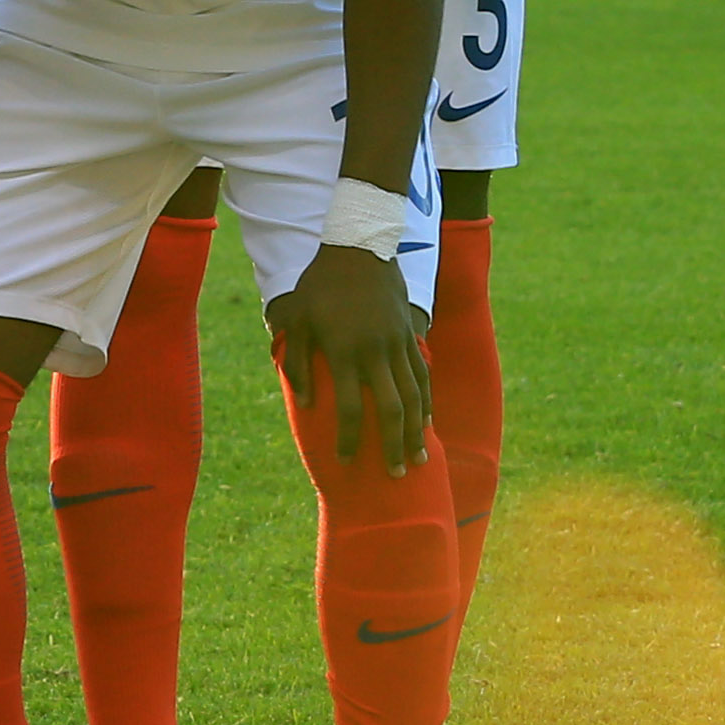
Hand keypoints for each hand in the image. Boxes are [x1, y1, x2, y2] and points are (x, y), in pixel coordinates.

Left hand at [270, 237, 429, 470]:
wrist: (358, 249)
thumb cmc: (319, 287)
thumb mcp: (297, 320)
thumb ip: (299, 363)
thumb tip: (307, 404)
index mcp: (343, 351)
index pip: (351, 408)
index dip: (350, 439)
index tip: (347, 461)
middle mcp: (375, 352)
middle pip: (391, 410)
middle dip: (394, 446)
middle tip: (395, 475)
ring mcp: (397, 344)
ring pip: (414, 397)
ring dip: (417, 431)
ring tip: (418, 459)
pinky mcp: (410, 336)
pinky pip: (422, 376)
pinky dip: (427, 402)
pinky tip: (427, 422)